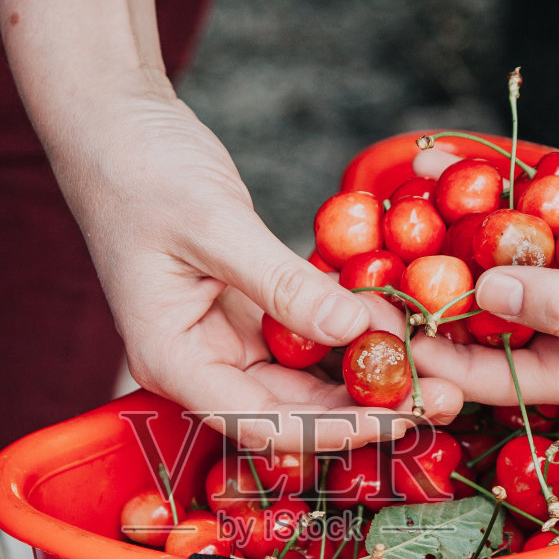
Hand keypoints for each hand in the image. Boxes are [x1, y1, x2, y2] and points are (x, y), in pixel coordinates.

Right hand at [51, 91, 462, 448]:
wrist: (115, 128)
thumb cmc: (141, 170)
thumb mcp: (213, 223)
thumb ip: (281, 283)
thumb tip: (354, 329)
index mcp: (172, 361)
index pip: (260, 423)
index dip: (333, 431)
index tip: (400, 418)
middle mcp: (198, 366)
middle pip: (290, 414)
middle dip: (365, 409)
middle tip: (443, 397)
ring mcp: (224, 343)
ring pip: (306, 383)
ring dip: (366, 378)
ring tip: (434, 367)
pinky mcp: (247, 316)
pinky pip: (308, 341)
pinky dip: (352, 336)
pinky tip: (400, 327)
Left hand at [411, 137, 558, 408]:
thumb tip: (487, 291)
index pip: (496, 376)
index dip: (438, 361)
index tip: (386, 335)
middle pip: (490, 323)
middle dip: (436, 300)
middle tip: (376, 274)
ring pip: (504, 265)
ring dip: (457, 241)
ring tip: (400, 214)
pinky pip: (532, 220)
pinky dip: (498, 200)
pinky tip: (450, 172)